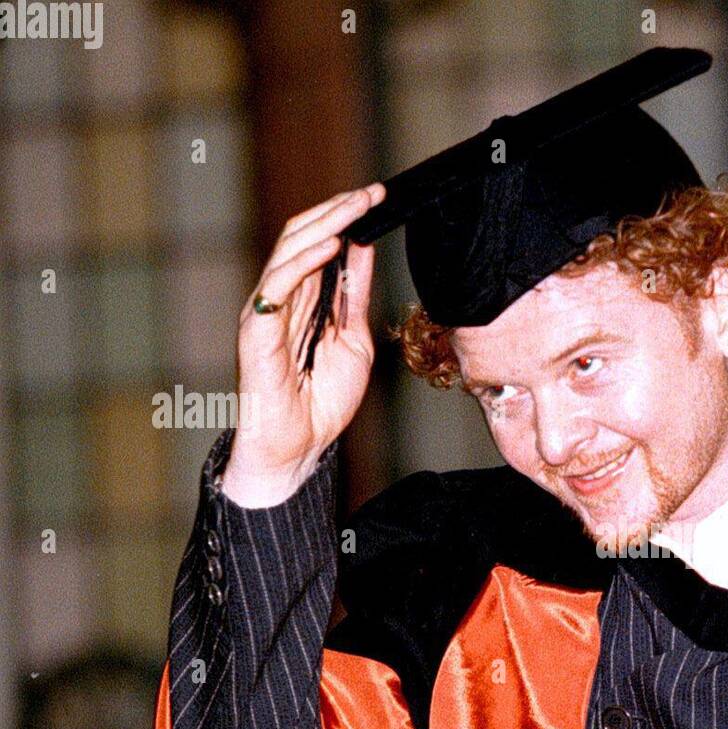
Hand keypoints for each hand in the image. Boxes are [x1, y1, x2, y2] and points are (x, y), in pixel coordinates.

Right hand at [222, 183, 384, 506]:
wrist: (301, 446)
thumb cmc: (322, 401)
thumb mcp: (354, 341)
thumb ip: (354, 297)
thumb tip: (363, 250)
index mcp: (301, 298)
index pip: (319, 242)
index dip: (346, 217)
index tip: (378, 198)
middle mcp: (280, 296)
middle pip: (302, 235)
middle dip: (339, 209)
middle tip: (373, 191)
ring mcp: (265, 309)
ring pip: (289, 249)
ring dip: (327, 223)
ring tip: (357, 205)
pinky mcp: (257, 328)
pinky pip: (277, 284)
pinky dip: (304, 261)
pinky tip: (332, 245)